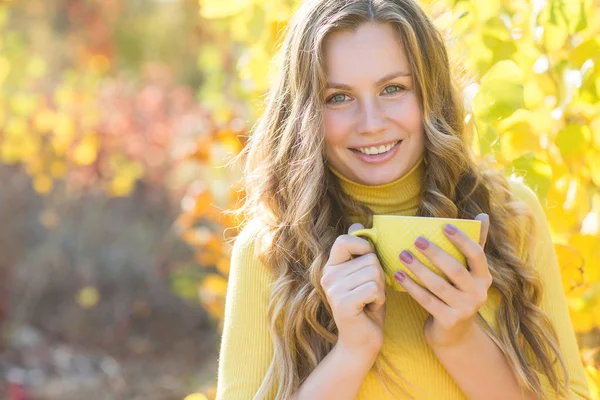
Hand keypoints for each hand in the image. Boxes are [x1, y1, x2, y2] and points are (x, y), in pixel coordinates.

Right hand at [320, 223, 386, 356]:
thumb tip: (358, 223)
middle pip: (370, 259)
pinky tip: (370, 308)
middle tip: (370, 293)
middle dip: (380, 276)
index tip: (368, 262)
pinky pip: (373, 288)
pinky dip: (379, 299)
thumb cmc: (367, 306)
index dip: (364, 247)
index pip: (345, 240)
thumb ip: (361, 252)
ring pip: (374, 273)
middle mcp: (328, 276)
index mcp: (331, 267)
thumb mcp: (365, 275)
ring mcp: (333, 290)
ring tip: (370, 301)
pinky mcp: (342, 304)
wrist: (362, 342)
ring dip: (381, 289)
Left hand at [394, 213, 491, 347]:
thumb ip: (475, 245)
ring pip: (438, 285)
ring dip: (419, 268)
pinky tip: (398, 275)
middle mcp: (478, 293)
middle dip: (435, 253)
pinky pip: (426, 300)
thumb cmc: (458, 293)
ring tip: (403, 255)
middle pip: (455, 269)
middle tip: (417, 239)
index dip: (462, 240)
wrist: (454, 334)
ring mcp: (464, 309)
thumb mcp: (469, 272)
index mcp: (484, 277)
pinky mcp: (448, 320)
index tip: (445, 226)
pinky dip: (411, 286)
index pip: (477, 254)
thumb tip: (482, 215)